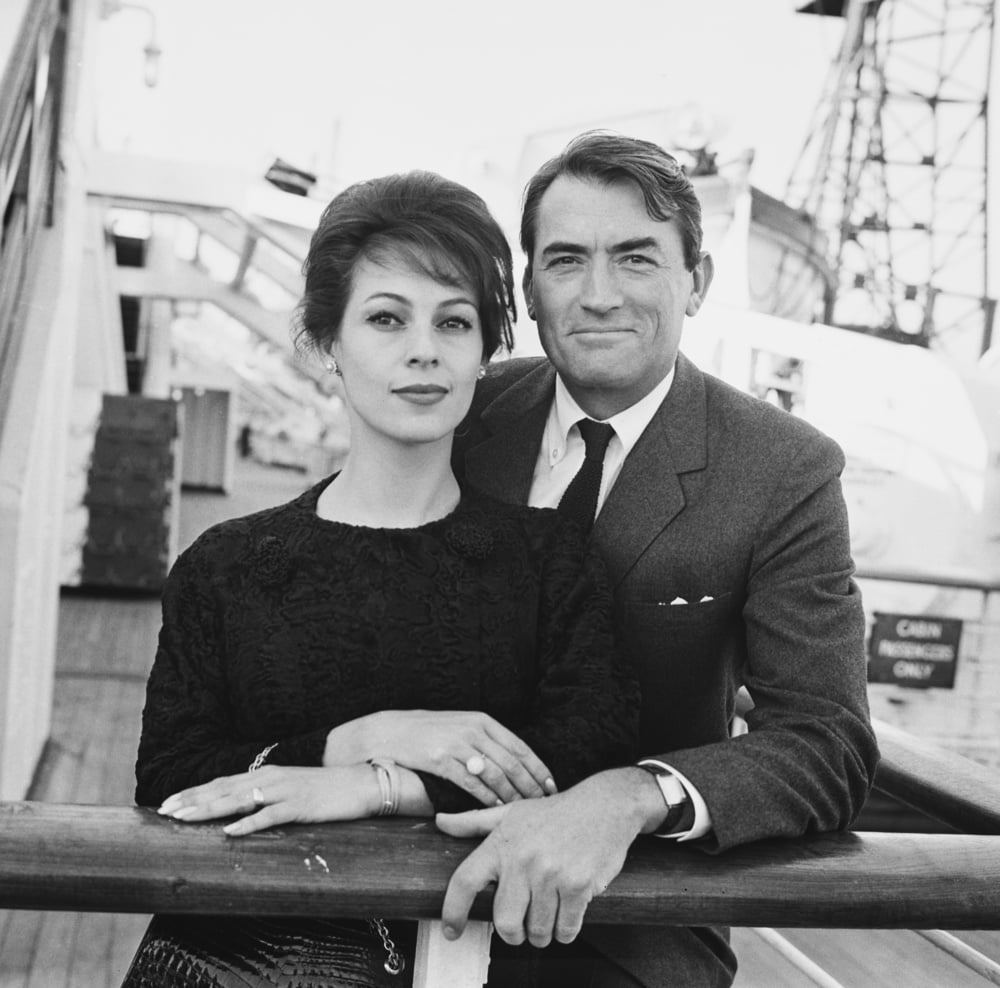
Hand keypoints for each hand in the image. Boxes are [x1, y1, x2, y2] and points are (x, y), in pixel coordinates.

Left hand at [156, 763, 376, 835]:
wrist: (362, 781)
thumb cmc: (326, 790)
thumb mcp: (290, 789)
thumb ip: (266, 795)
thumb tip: (240, 809)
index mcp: (266, 774)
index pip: (222, 783)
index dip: (194, 792)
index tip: (168, 803)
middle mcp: (271, 778)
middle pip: (223, 789)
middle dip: (192, 801)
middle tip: (163, 812)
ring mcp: (285, 790)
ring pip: (239, 800)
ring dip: (210, 809)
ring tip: (184, 818)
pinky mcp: (300, 805)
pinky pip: (270, 816)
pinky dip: (249, 824)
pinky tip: (230, 833)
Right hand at [323, 710, 555, 806]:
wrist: (389, 732)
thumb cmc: (428, 733)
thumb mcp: (460, 727)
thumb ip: (485, 741)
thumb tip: (513, 764)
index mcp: (482, 720)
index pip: (519, 746)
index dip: (538, 768)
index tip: (552, 787)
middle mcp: (473, 729)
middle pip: (512, 761)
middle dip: (531, 786)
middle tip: (543, 805)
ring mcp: (457, 743)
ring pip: (495, 773)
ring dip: (512, 795)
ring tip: (522, 811)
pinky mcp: (441, 759)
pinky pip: (471, 783)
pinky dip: (487, 798)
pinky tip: (495, 809)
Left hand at [436, 768, 660, 946]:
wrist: (605, 806)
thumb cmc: (555, 812)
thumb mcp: (512, 812)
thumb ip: (473, 821)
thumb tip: (439, 821)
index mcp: (501, 842)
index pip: (465, 881)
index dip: (453, 911)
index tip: (452, 931)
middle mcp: (522, 858)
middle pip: (505, 923)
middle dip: (514, 933)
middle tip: (523, 924)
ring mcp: (550, 873)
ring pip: (538, 932)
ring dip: (543, 933)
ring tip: (549, 913)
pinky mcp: (578, 886)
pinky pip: (565, 930)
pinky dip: (566, 931)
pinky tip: (568, 913)